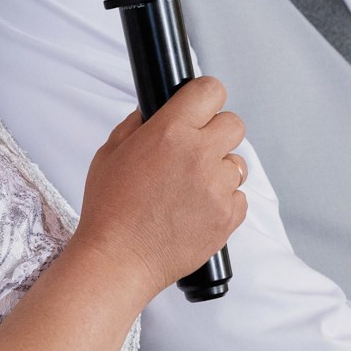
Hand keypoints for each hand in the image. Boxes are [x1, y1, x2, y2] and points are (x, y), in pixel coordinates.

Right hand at [75, 77, 247, 293]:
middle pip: (234, 123)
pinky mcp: (228, 216)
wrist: (118, 260)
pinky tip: (197, 210)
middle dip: (216, 132)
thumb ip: (137, 125)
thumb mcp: (110, 153)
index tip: (201, 106)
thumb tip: (153, 111)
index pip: (210, 90)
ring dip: (220, 170)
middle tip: (197, 149)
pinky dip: (224, 202)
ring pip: (238, 163)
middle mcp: (199, 155)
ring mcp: (217, 187)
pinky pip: (240, 197)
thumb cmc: (110, 211)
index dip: (205, 96)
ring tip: (192, 188)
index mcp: (170, 132)